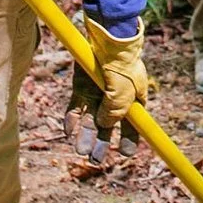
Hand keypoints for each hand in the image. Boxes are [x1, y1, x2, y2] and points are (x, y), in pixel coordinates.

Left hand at [63, 18, 146, 162]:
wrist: (106, 41)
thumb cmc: (121, 68)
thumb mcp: (122, 96)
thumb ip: (113, 114)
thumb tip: (103, 125)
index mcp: (133, 98)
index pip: (133, 124)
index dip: (129, 139)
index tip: (126, 154)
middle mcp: (115, 97)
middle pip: (109, 124)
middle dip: (102, 142)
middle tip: (95, 161)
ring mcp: (97, 90)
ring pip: (90, 118)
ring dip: (85, 135)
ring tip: (81, 152)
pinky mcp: (81, 85)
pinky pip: (76, 107)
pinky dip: (72, 120)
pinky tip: (69, 133)